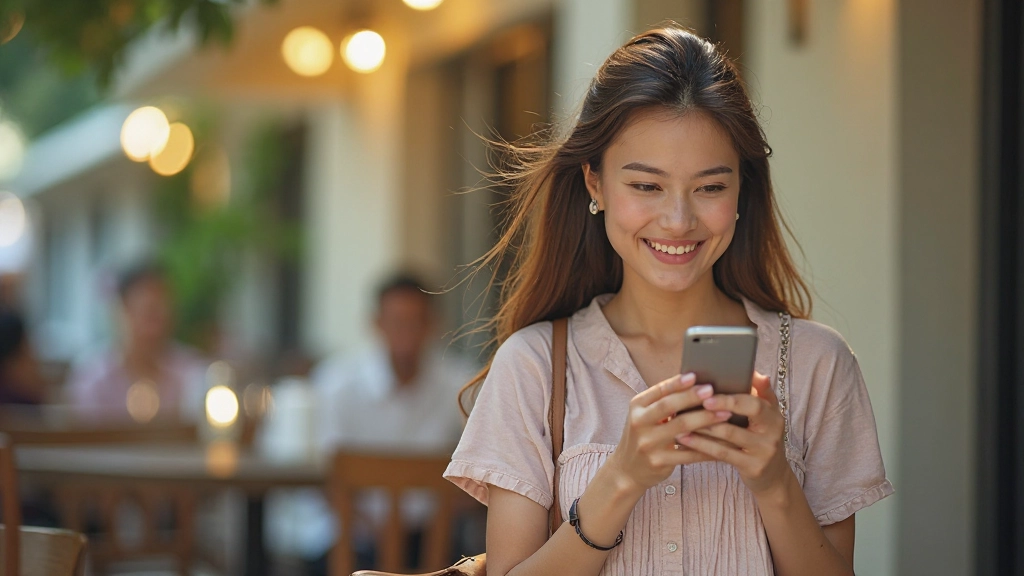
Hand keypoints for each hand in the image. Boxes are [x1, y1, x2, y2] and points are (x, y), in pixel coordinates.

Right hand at [605, 373, 732, 495]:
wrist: (627, 471)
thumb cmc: (643, 436)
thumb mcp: (644, 416)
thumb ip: (662, 402)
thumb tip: (693, 382)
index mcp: (637, 406)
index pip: (658, 391)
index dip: (677, 383)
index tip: (695, 376)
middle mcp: (639, 422)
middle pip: (669, 406)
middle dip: (693, 397)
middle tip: (713, 391)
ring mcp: (648, 443)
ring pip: (682, 428)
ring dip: (706, 419)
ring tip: (726, 413)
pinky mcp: (659, 461)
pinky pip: (689, 453)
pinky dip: (708, 448)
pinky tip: (723, 443)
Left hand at [677, 371, 789, 494]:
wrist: (773, 474)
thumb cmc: (762, 436)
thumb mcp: (768, 414)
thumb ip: (761, 392)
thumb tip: (753, 372)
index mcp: (774, 416)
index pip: (753, 404)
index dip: (730, 400)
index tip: (707, 395)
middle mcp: (771, 434)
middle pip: (739, 424)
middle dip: (712, 415)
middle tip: (688, 409)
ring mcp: (762, 453)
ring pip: (727, 439)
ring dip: (701, 430)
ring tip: (679, 422)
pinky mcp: (752, 467)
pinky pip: (722, 454)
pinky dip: (702, 446)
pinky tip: (685, 439)